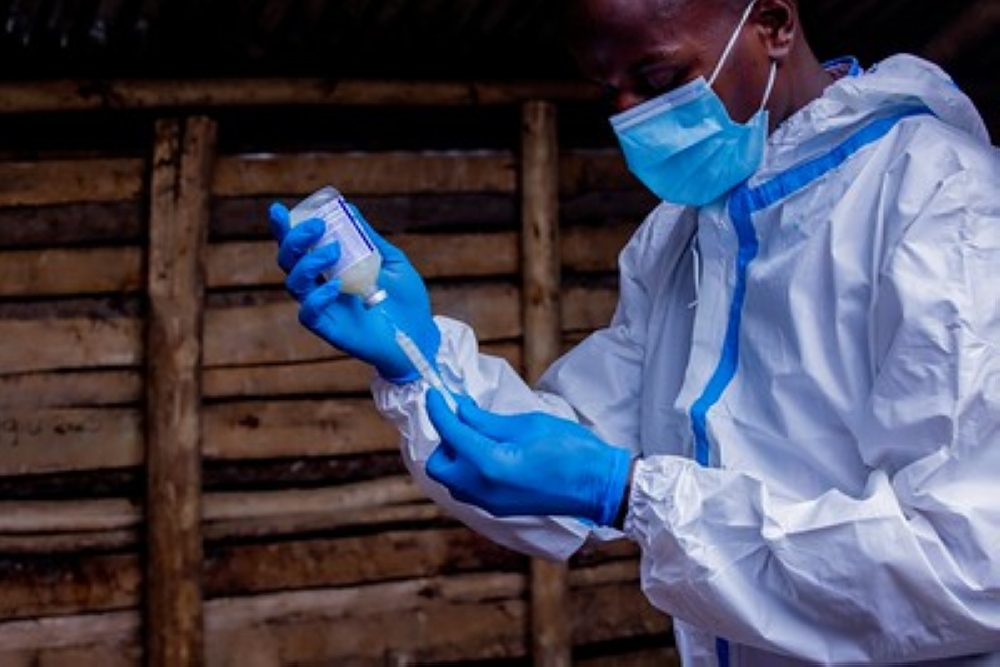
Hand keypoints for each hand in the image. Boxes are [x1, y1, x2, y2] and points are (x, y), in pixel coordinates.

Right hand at [269, 202, 439, 382]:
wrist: (420, 335)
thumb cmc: (406, 300)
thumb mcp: (391, 261)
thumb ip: (369, 239)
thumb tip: (349, 208)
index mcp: (332, 270)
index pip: (301, 247)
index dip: (285, 230)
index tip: (279, 210)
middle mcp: (321, 287)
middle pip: (289, 262)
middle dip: (293, 240)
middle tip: (316, 226)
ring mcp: (325, 308)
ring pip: (294, 284)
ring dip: (308, 263)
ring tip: (333, 250)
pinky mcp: (330, 329)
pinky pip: (309, 314)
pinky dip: (317, 298)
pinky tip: (335, 286)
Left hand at [425, 390, 632, 525]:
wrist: (598, 485)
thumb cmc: (570, 449)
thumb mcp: (526, 424)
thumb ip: (486, 421)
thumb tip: (460, 410)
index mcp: (490, 465)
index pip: (450, 434)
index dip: (439, 410)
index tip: (435, 394)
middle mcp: (483, 490)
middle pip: (438, 465)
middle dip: (443, 439)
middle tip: (460, 417)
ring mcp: (490, 504)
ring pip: (451, 480)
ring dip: (454, 455)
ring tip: (475, 433)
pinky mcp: (499, 509)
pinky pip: (468, 488)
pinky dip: (467, 469)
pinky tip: (486, 451)